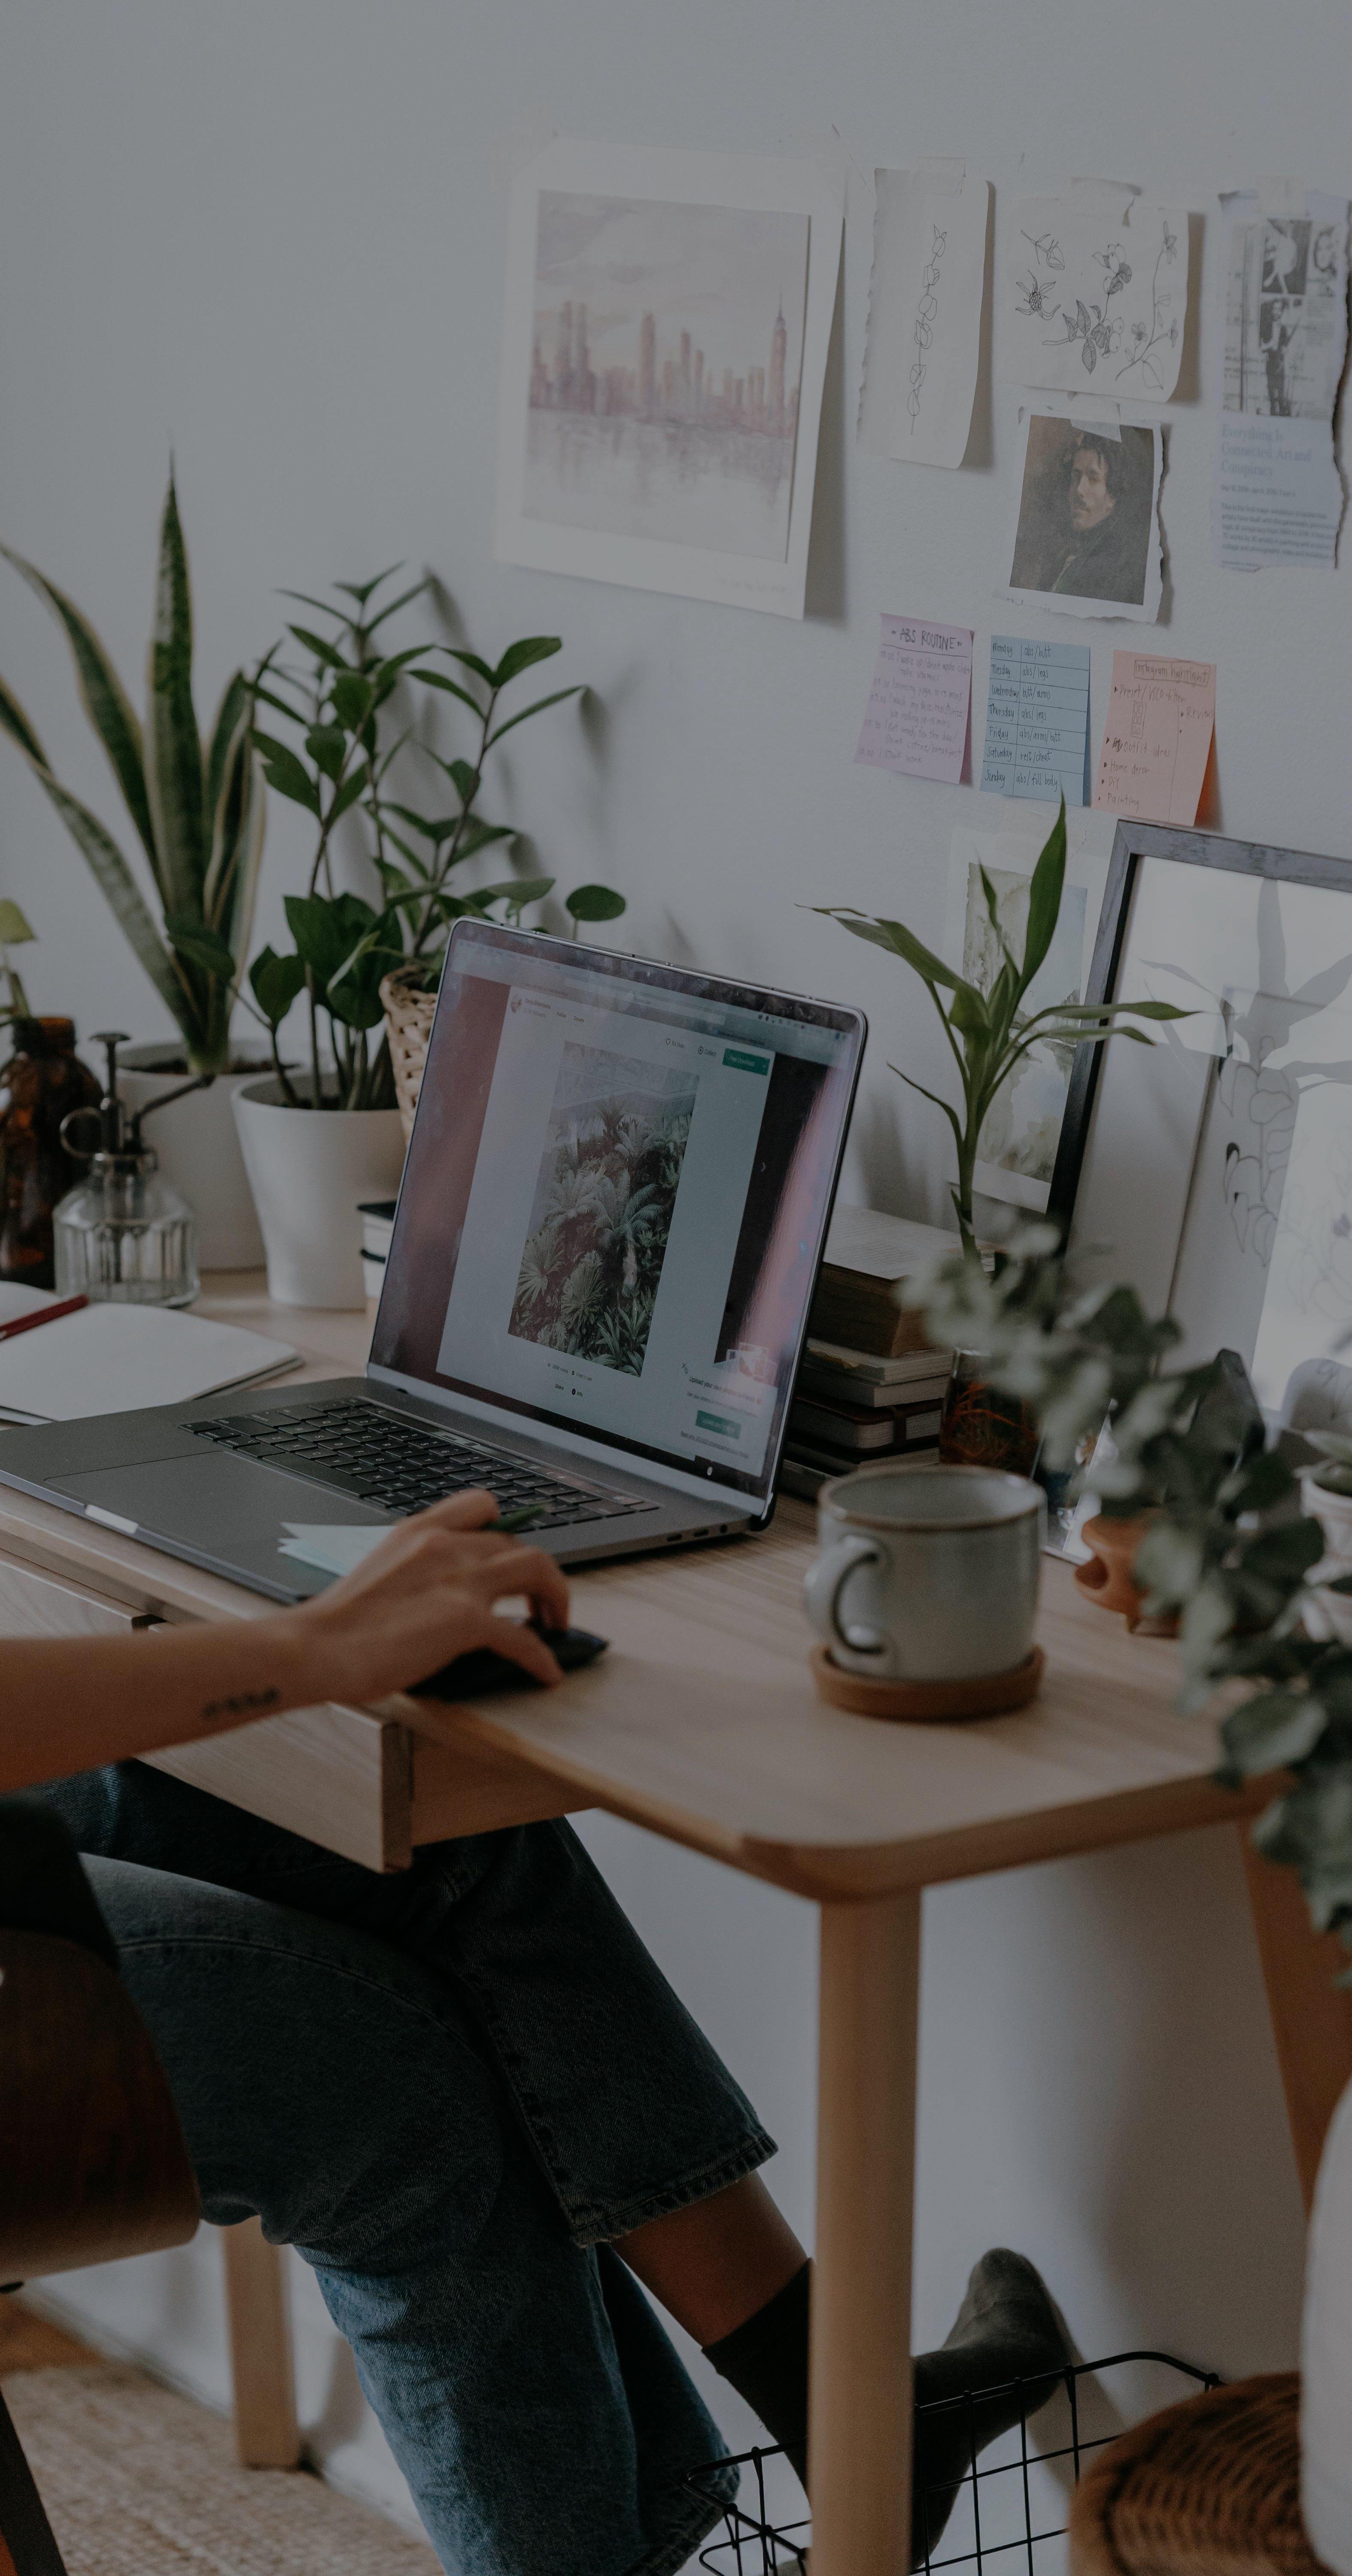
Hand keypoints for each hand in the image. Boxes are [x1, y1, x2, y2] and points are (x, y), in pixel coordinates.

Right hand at [278, 1490, 570, 1702]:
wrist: (316, 1647)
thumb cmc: (334, 1622)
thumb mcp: (377, 1571)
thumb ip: (412, 1570)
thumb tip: (434, 1595)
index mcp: (418, 1531)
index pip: (480, 1504)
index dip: (505, 1527)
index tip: (511, 1551)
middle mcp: (445, 1545)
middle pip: (517, 1542)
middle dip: (538, 1571)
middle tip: (541, 1599)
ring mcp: (458, 1581)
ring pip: (536, 1569)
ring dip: (556, 1596)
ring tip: (557, 1624)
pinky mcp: (465, 1621)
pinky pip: (523, 1637)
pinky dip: (542, 1657)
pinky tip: (547, 1674)